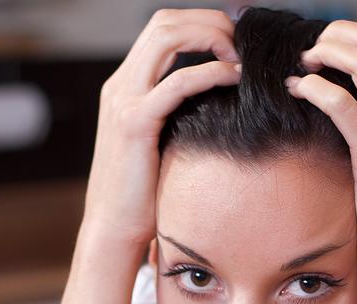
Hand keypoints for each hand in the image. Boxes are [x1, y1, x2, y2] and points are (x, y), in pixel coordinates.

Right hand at [85, 8, 239, 249]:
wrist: (113, 228)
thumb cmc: (144, 193)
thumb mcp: (161, 141)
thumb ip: (178, 113)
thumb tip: (219, 101)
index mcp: (125, 85)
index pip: (163, 28)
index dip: (201, 24)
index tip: (235, 43)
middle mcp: (120, 84)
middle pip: (165, 22)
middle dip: (209, 22)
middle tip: (243, 42)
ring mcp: (124, 100)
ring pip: (167, 37)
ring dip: (210, 36)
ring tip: (239, 56)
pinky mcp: (134, 122)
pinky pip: (178, 82)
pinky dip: (210, 72)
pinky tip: (234, 79)